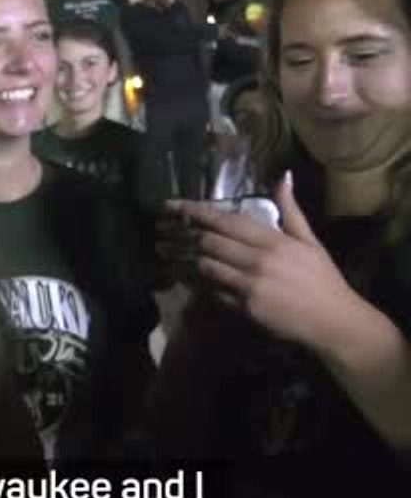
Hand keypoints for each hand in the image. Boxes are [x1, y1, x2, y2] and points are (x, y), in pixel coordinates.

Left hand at [164, 173, 364, 347]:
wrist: (333, 321)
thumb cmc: (321, 278)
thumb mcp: (309, 240)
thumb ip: (290, 210)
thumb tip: (283, 176)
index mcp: (274, 241)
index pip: (227, 221)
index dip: (196, 212)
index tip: (173, 206)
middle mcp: (258, 261)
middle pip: (209, 242)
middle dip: (184, 235)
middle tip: (163, 230)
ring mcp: (249, 286)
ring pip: (205, 267)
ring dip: (185, 260)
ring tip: (165, 252)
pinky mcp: (244, 308)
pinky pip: (212, 292)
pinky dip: (198, 284)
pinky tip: (186, 277)